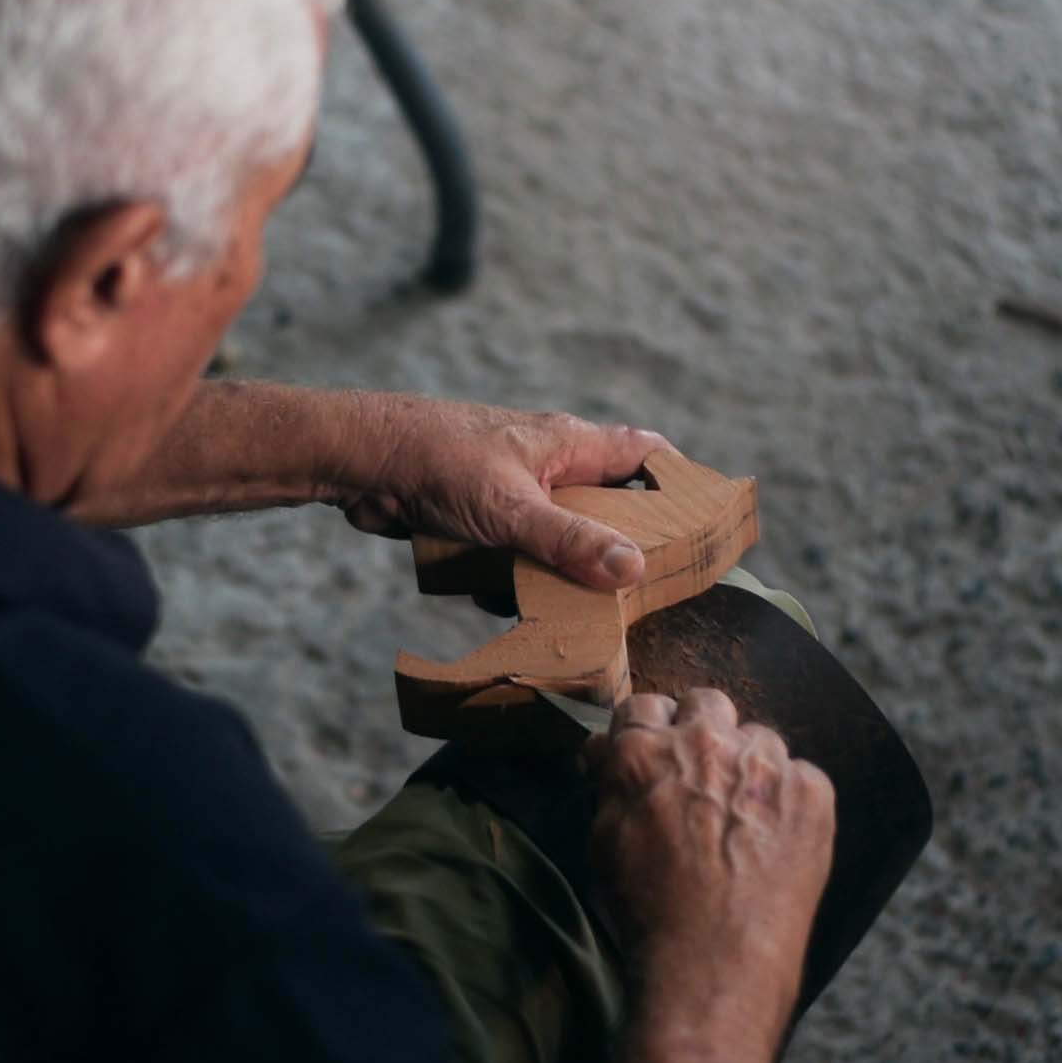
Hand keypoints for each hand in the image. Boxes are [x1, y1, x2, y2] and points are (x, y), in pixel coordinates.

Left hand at [332, 399, 670, 589]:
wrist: (358, 461)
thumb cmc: (434, 460)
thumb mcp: (510, 508)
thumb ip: (569, 539)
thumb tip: (633, 569)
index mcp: (569, 445)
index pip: (645, 455)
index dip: (678, 484)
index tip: (702, 527)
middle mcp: (548, 466)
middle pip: (606, 507)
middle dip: (620, 548)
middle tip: (643, 595)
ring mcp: (513, 494)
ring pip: (558, 539)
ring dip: (562, 574)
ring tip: (580, 617)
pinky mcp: (479, 521)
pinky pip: (513, 558)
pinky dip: (513, 583)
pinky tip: (508, 610)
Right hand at [582, 690, 835, 1062]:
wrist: (714, 963)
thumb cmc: (648, 910)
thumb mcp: (604, 840)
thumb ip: (610, 783)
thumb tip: (607, 752)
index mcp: (644, 750)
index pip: (641, 705)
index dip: (646, 731)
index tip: (650, 751)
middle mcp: (705, 743)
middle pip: (705, 702)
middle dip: (699, 729)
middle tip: (698, 771)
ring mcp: (765, 766)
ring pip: (758, 737)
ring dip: (747, 762)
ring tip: (742, 811)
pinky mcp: (812, 794)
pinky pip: (803, 774)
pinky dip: (790, 796)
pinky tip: (775, 835)